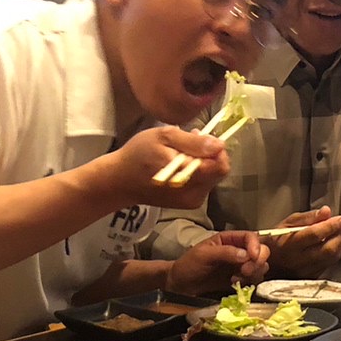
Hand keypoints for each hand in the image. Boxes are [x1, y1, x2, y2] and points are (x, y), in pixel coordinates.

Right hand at [105, 126, 230, 208]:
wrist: (120, 182)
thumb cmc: (138, 155)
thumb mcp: (163, 137)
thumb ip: (193, 142)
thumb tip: (219, 145)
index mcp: (188, 176)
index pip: (221, 164)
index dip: (216, 149)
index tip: (200, 139)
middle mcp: (194, 192)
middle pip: (219, 171)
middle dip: (208, 155)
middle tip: (188, 143)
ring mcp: (192, 200)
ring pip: (212, 177)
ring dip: (202, 163)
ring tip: (180, 154)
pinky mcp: (189, 203)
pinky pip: (204, 184)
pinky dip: (196, 172)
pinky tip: (178, 165)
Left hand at [166, 231, 268, 293]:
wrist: (180, 284)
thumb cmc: (188, 265)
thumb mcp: (204, 255)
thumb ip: (225, 252)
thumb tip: (245, 255)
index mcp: (229, 239)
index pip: (251, 238)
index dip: (256, 246)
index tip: (253, 257)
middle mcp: (238, 251)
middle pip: (260, 252)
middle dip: (256, 262)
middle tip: (244, 271)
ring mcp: (239, 266)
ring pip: (260, 267)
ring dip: (252, 274)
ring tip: (235, 279)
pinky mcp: (239, 279)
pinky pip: (253, 279)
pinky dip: (248, 282)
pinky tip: (234, 284)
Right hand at [263, 206, 340, 277]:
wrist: (265, 263)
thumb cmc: (275, 241)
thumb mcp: (286, 224)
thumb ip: (307, 217)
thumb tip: (326, 212)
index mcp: (289, 245)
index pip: (315, 234)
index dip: (331, 225)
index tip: (340, 219)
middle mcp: (297, 260)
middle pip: (327, 249)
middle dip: (340, 235)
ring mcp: (305, 272)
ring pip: (331, 258)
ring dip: (340, 243)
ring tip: (340, 232)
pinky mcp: (310, 278)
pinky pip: (328, 265)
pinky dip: (334, 253)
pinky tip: (333, 244)